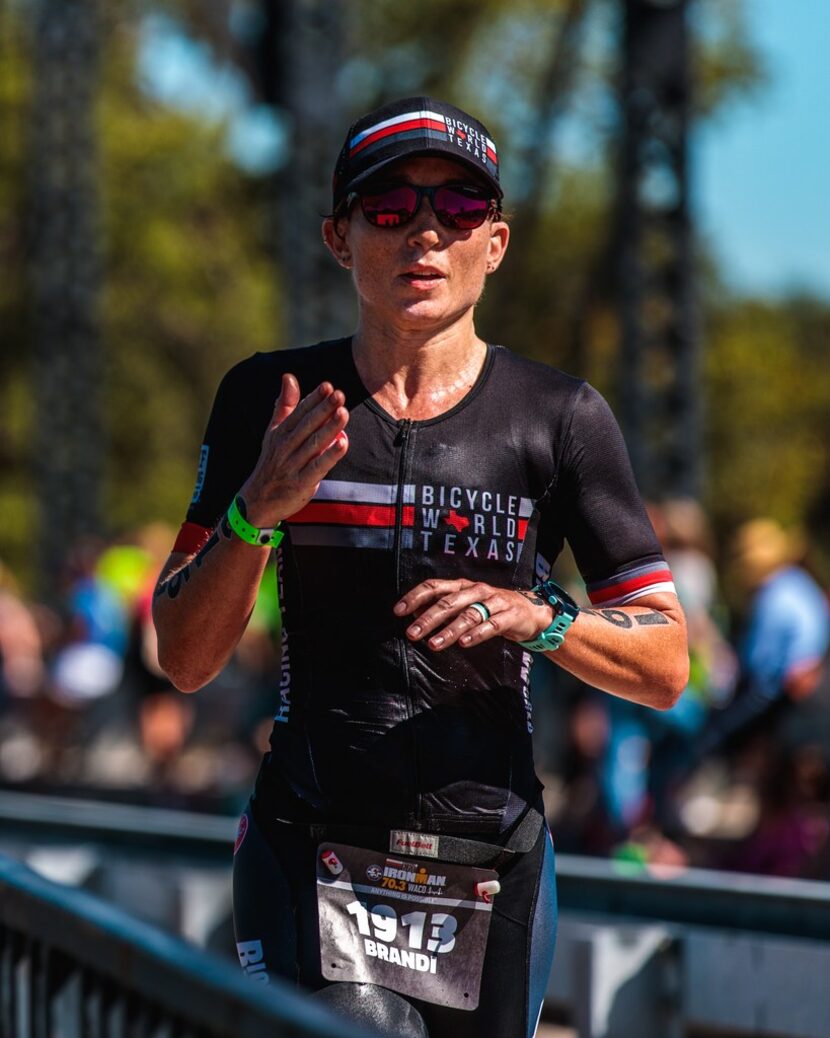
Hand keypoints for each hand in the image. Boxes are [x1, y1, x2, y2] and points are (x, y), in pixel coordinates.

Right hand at [239, 374, 348, 525]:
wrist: (257, 500)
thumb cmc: (272, 462)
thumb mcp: (274, 432)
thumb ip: (284, 405)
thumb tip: (289, 376)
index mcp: (280, 433)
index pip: (299, 413)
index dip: (313, 399)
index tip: (328, 386)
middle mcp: (285, 447)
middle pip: (307, 425)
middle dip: (323, 409)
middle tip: (340, 395)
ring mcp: (292, 466)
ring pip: (313, 444)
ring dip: (329, 428)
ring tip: (343, 413)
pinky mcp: (300, 484)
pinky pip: (317, 468)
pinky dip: (329, 456)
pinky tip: (343, 444)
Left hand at [393, 579, 553, 650]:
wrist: (530, 611)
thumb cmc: (490, 608)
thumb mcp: (465, 605)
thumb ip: (441, 609)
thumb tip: (413, 614)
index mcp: (462, 586)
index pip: (434, 586)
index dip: (415, 597)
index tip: (398, 611)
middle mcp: (476, 590)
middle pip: (448, 603)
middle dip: (427, 618)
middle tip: (412, 634)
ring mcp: (494, 602)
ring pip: (468, 615)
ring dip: (449, 630)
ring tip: (433, 644)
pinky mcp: (510, 615)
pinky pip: (491, 624)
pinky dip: (477, 634)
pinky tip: (463, 643)